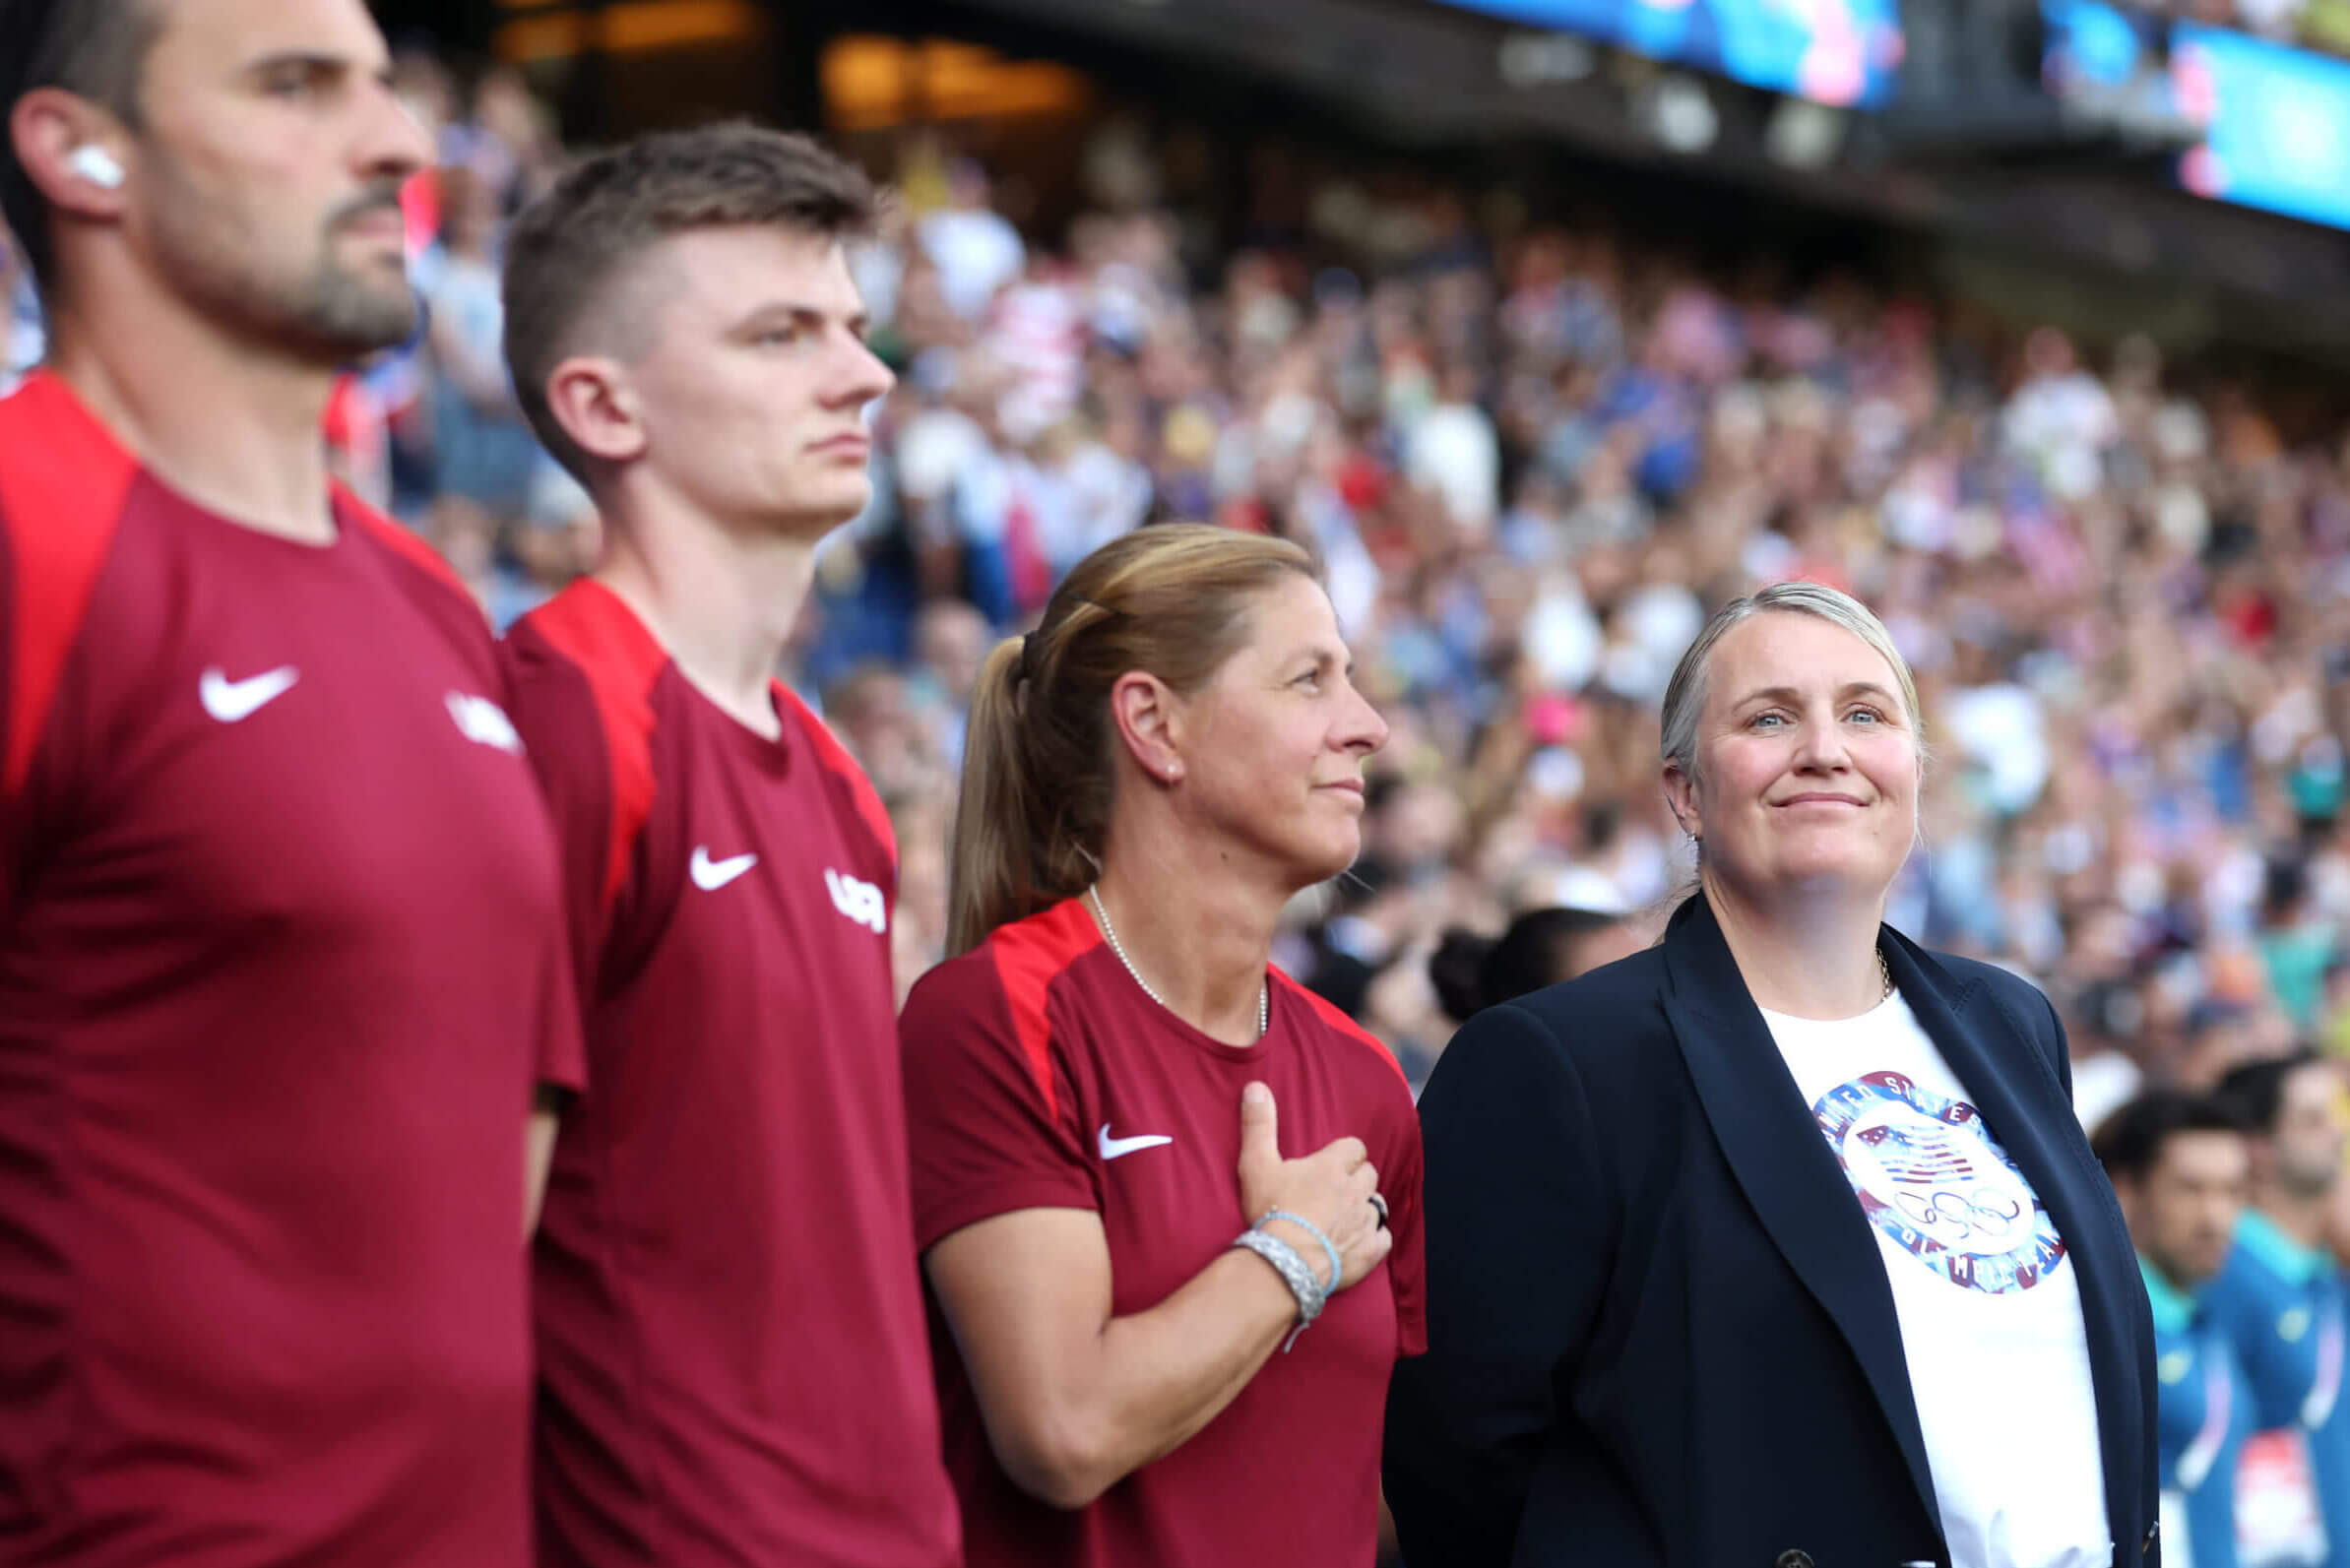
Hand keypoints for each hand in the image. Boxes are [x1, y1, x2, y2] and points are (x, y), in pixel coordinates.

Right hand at [1234, 1081, 1390, 1292]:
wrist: (1286, 1261)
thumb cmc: (1271, 1211)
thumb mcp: (1256, 1163)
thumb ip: (1259, 1124)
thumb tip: (1255, 1086)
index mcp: (1331, 1167)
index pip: (1354, 1148)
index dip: (1346, 1154)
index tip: (1333, 1162)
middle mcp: (1354, 1190)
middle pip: (1369, 1174)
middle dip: (1357, 1178)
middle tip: (1338, 1188)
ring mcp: (1365, 1221)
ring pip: (1378, 1205)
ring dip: (1366, 1207)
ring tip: (1348, 1214)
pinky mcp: (1369, 1251)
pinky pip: (1384, 1238)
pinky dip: (1376, 1237)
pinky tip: (1362, 1241)